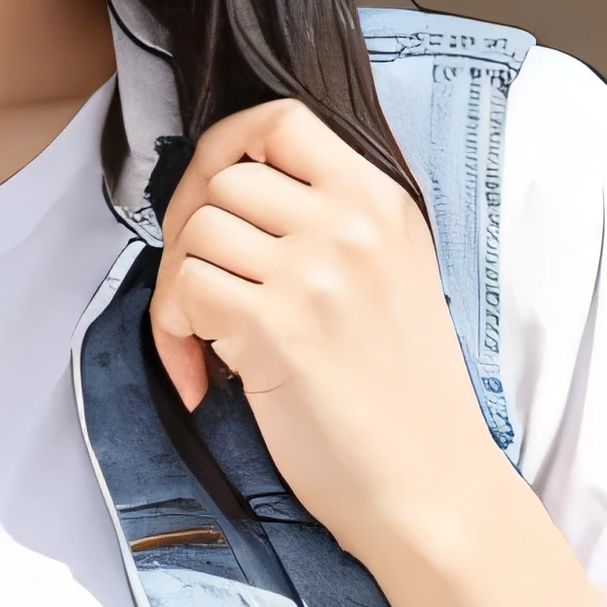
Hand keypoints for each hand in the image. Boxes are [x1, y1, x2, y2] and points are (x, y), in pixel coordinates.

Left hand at [151, 99, 499, 572]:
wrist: (429, 487)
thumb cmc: (400, 397)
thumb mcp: (392, 274)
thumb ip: (329, 222)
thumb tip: (230, 194)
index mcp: (383, 201)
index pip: (281, 120)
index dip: (226, 149)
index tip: (213, 202)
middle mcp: (352, 224)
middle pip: (223, 178)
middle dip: (189, 232)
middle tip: (200, 291)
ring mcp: (316, 273)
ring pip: (195, 232)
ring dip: (180, 289)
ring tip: (210, 342)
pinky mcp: (277, 329)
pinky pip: (185, 293)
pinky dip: (176, 335)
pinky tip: (207, 378)